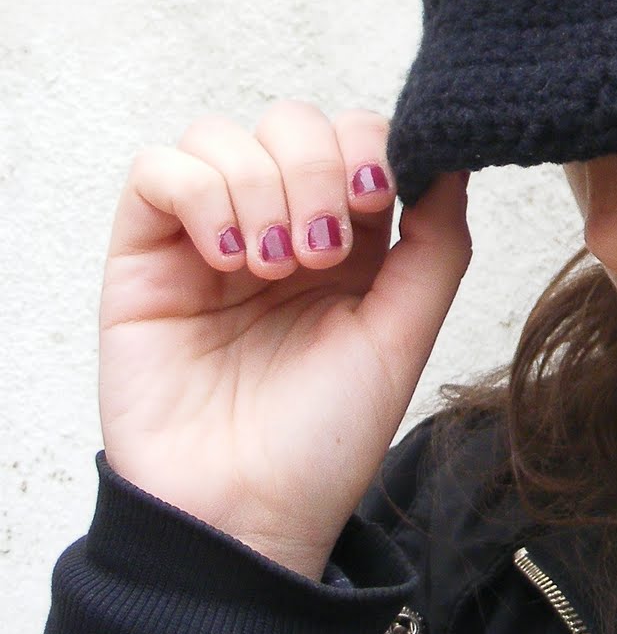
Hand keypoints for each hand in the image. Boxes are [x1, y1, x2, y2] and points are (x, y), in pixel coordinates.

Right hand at [96, 99, 471, 578]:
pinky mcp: (145, 256)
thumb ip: (438, 241)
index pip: (356, 133)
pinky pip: (156, 171)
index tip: (380, 199)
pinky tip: (227, 258)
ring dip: (259, 187)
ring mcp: (208, 236)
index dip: (370, 145)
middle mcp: (279, 223)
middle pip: (292, 120)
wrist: (246, 512)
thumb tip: (454, 156)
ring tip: (272, 268)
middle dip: (317, 167)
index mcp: (349, 236)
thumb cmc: (327, 434)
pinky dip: (200, 194)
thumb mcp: (405, 332)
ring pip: (222, 134)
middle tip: (321, 253)